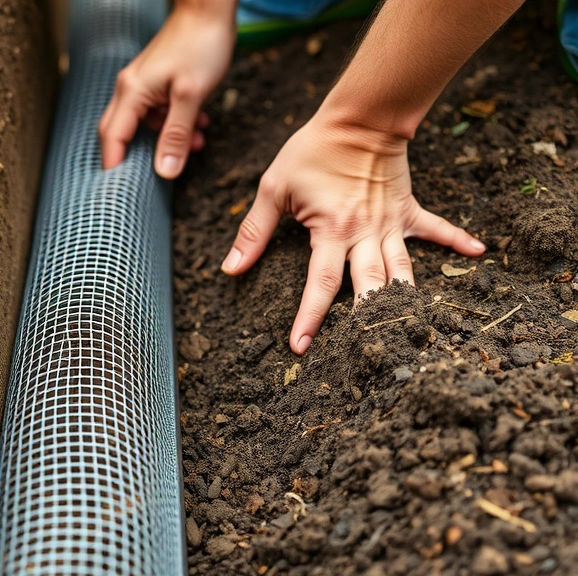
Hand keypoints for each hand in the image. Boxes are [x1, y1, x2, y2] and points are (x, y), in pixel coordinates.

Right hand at [98, 5, 233, 178]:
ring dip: (168, 138)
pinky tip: (198, 124)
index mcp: (132, 92)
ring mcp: (143, 84)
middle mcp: (130, 89)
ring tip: (196, 142)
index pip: (112, 139)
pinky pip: (159, 111)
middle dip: (138, 157)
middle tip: (151, 178)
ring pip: (146, 124)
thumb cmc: (201, 43)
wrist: (210, 8)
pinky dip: (175, 123)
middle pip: (121, 133)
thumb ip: (176, 135)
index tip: (118, 192)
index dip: (113, 167)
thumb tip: (165, 171)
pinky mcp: (157, 81)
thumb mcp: (192, 96)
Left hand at [220, 115, 485, 354]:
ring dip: (406, 298)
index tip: (302, 347)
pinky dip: (456, 240)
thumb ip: (254, 231)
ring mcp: (390, 223)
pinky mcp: (407, 209)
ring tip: (413, 330)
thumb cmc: (311, 151)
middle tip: (366, 354)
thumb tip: (231, 268)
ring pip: (403, 268)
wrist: (358, 116)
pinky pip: (436, 228)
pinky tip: (479, 253)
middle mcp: (365, 233)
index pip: (319, 284)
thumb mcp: (273, 188)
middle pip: (370, 285)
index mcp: (331, 231)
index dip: (310, 317)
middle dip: (367, 320)